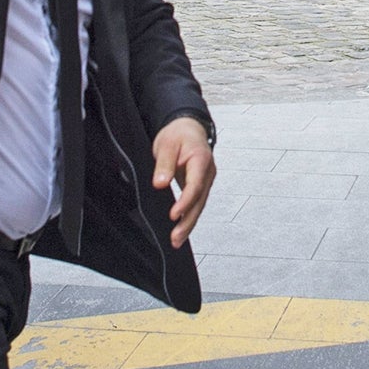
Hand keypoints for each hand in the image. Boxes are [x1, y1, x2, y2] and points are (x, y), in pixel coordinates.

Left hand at [150, 116, 215, 248]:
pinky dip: (189, 217)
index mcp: (201, 160)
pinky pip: (196, 203)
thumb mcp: (167, 144)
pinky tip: (181, 229)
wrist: (188, 128)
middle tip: (176, 237)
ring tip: (177, 240)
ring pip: (199, 205)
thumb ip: (164, 164)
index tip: (174, 214)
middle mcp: (207, 173)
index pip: (195, 185)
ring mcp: (205, 180)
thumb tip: (160, 183)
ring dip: (188, 223)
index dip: (185, 202)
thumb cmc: (178, 134)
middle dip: (188, 221)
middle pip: (199, 201)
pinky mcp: (200, 186)